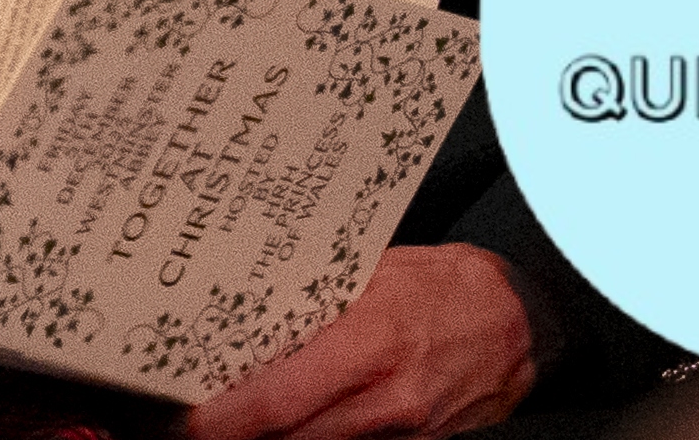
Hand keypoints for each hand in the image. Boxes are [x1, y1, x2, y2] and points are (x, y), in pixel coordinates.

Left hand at [180, 245, 537, 439]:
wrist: (518, 322)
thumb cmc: (442, 286)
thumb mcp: (373, 274)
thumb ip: (311, 296)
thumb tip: (240, 308)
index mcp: (371, 341)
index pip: (280, 398)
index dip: (224, 418)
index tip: (184, 418)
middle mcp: (386, 396)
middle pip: (288, 434)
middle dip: (232, 432)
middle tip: (181, 423)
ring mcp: (399, 427)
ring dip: (265, 436)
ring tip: (222, 420)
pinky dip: (305, 437)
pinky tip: (279, 423)